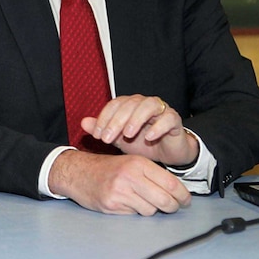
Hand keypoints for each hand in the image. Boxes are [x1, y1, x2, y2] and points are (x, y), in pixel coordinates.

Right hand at [49, 150, 190, 214]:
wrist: (77, 172)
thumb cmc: (107, 168)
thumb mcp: (130, 162)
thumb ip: (151, 174)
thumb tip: (177, 191)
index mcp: (138, 163)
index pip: (170, 183)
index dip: (183, 195)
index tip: (186, 201)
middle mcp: (130, 176)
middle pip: (165, 200)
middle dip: (172, 207)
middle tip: (173, 207)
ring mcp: (120, 192)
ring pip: (151, 210)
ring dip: (152, 209)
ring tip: (142, 201)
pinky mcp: (111, 205)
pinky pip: (134, 214)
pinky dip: (135, 211)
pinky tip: (126, 203)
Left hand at [80, 95, 198, 166]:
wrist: (167, 154)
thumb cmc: (143, 144)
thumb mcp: (119, 139)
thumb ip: (103, 130)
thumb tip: (83, 123)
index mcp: (130, 105)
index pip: (114, 105)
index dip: (104, 118)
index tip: (97, 135)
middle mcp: (144, 103)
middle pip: (129, 105)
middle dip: (116, 121)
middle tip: (107, 138)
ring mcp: (161, 110)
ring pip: (148, 106)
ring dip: (136, 119)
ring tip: (127, 134)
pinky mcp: (175, 120)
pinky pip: (168, 118)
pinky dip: (158, 127)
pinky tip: (149, 138)